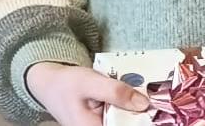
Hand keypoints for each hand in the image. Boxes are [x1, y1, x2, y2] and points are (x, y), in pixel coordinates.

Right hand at [26, 61, 149, 125]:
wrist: (49, 84)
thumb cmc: (67, 84)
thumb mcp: (90, 82)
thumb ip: (115, 92)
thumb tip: (144, 104)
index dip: (142, 121)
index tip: (155, 111)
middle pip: (127, 124)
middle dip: (141, 115)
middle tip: (153, 100)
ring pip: (126, 121)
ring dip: (135, 111)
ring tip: (144, 97)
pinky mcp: (104, 123)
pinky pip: (121, 118)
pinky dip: (128, 109)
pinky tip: (135, 98)